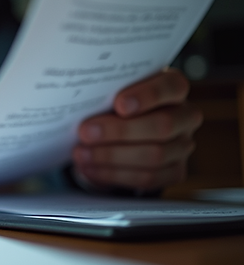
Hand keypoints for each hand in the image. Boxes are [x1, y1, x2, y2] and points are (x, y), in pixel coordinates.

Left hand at [73, 68, 200, 192]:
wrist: (122, 130)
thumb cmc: (116, 102)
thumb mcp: (113, 90)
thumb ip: (107, 91)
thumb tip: (79, 97)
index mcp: (173, 88)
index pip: (172, 87)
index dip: (148, 95)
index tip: (119, 104)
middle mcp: (185, 116)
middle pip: (162, 125)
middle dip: (120, 131)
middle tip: (85, 132)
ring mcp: (182, 146)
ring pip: (155, 156)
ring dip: (112, 156)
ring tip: (81, 153)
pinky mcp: (174, 171)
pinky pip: (148, 178)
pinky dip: (115, 174)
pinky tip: (90, 168)